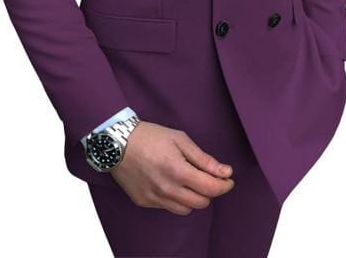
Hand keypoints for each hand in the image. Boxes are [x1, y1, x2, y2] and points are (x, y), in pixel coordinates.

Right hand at [109, 121, 234, 214]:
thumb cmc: (150, 136)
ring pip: (186, 209)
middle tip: (209, 178)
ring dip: (193, 198)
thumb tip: (225, 172)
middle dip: (210, 191)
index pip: (210, 188)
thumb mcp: (180, 140)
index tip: (228, 179)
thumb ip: (203, 159)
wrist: (117, 142)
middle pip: (201, 203)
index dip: (224, 185)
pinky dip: (176, 199)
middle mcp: (167, 189)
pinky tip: (171, 183)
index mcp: (178, 171)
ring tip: (189, 181)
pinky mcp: (144, 202)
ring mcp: (154, 198)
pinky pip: (168, 207)